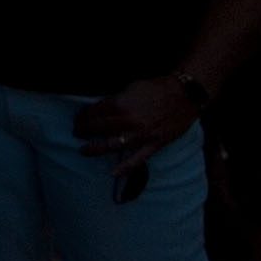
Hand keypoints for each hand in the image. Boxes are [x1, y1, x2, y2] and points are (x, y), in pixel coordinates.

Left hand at [73, 76, 199, 174]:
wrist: (184, 95)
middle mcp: (129, 121)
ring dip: (96, 148)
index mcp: (121, 104)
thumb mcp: (130, 88)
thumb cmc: (156, 88)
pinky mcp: (155, 144)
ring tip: (84, 150)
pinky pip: (138, 159)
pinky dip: (125, 167)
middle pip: (100, 128)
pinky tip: (113, 173)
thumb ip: (115, 100)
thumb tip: (101, 109)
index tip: (79, 118)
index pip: (95, 112)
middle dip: (85, 130)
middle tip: (76, 132)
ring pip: (113, 144)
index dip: (84, 115)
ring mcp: (142, 134)